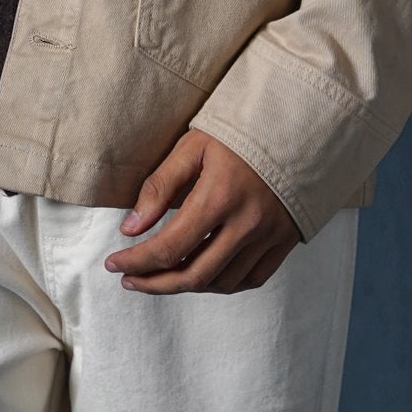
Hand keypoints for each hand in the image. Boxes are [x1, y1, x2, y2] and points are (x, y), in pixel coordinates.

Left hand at [103, 128, 302, 293]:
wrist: (298, 125)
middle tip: (130, 280)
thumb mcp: (193, 147)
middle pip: (194, 275)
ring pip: (222, 282)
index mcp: (220, 196)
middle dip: (154, 284)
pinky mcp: (285, 241)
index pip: (169, 247)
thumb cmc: (239, 132)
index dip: (136, 262)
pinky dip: (223, 284)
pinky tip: (202, 275)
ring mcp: (270, 236)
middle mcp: (247, 223)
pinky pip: (252, 279)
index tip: (114, 264)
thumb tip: (130, 229)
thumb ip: (160, 187)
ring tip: (162, 276)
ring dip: (186, 286)